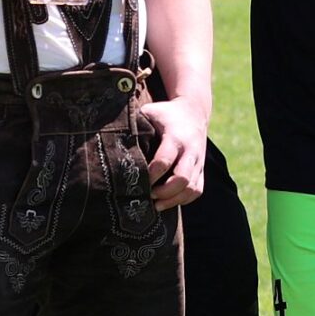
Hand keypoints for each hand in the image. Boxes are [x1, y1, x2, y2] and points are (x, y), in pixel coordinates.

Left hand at [140, 93, 207, 207]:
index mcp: (175, 137)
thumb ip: (135, 124)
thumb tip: (112, 138)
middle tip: (148, 195)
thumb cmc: (164, 114)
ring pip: (191, 188)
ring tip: (156, 204)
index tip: (137, 182)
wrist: (194, 112)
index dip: (150, 175)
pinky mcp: (202, 169)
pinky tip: (168, 201)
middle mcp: (190, 150)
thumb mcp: (150, 112)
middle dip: (163, 192)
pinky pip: (196, 190)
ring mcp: (198, 161)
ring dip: (173, 200)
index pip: (164, 161)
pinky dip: (183, 199)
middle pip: (181, 179)